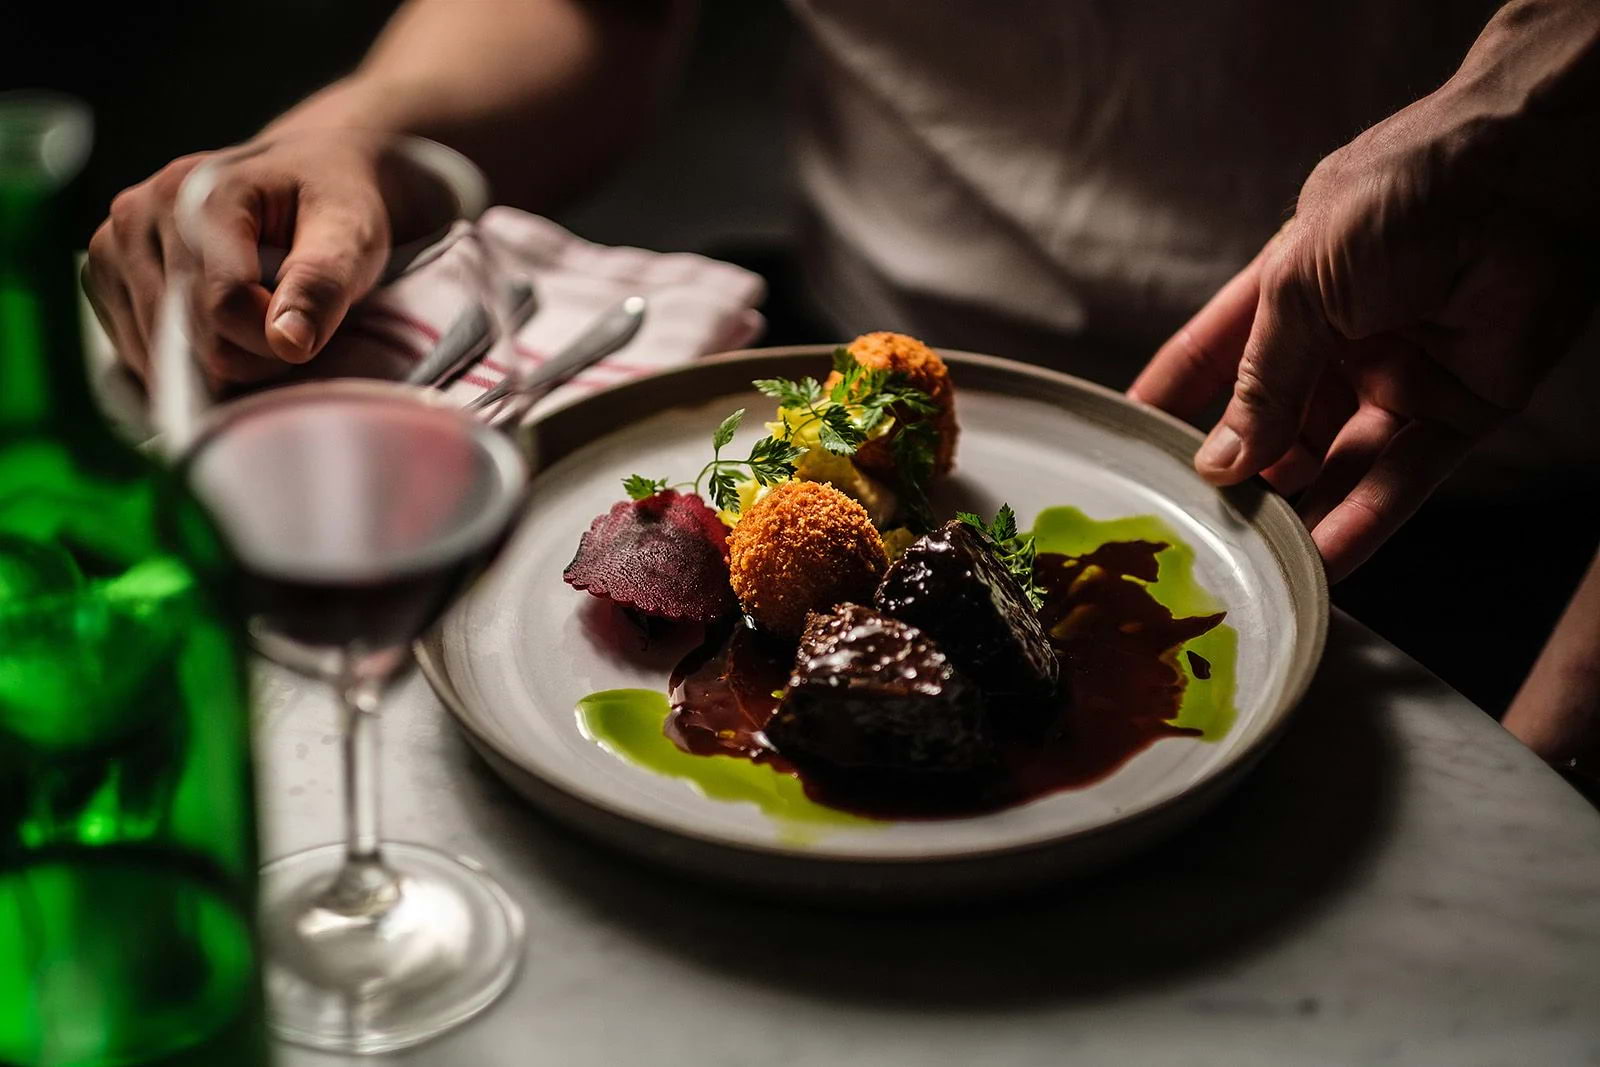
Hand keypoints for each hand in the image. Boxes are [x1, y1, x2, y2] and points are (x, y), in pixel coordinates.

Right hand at [84, 134, 391, 384]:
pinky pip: (139, 352)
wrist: (305, 175)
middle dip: (247, 355)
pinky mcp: (104, 275)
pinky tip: (220, 328)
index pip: (223, 306)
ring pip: (158, 353)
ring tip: (256, 319)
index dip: (272, 341)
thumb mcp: (350, 234)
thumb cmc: (332, 205)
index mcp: (198, 192)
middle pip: (187, 334)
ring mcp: (112, 244)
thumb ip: (322, 284)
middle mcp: (139, 212)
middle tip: (287, 326)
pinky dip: (184, 360)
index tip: (307, 330)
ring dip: (216, 361)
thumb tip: (288, 342)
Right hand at [1130, 85, 1596, 581]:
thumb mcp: (1299, 285)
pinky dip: (1366, 521)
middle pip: (1276, 423)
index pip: (1214, 358)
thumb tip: (1218, 464)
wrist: (1532, 170)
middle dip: (1241, 473)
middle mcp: (1339, 340)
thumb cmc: (1402, 195)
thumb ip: (1263, 381)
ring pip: (1338, 463)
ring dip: (1299, 510)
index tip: (1129, 452)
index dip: (1170, 403)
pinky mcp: (1459, 408)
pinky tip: (1324, 559)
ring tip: (1255, 557)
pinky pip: (1405, 477)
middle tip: (1200, 522)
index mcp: (1289, 292)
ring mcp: (1397, 377)